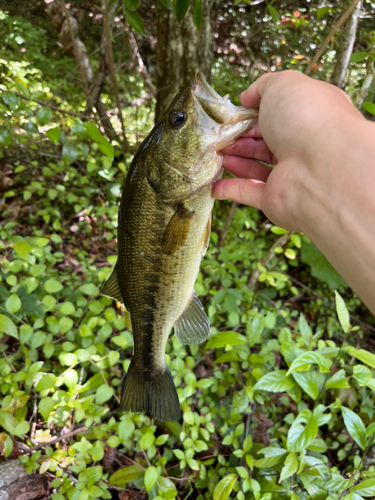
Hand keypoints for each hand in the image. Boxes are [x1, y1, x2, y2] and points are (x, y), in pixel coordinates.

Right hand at [212, 70, 362, 231]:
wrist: (320, 168)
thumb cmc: (307, 118)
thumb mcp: (283, 85)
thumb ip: (262, 86)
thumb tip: (246, 97)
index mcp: (309, 116)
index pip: (279, 113)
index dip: (253, 112)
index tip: (232, 113)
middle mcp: (302, 146)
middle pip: (265, 141)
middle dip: (238, 137)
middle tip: (217, 135)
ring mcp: (290, 175)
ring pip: (255, 166)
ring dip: (233, 159)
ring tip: (213, 152)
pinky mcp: (276, 200)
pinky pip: (249, 193)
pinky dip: (230, 189)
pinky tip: (213, 184)